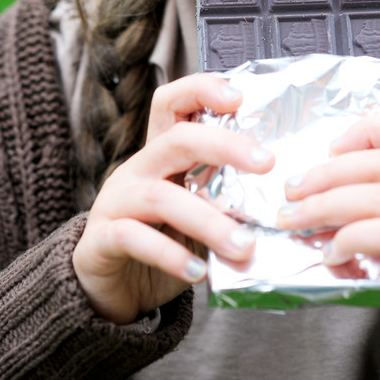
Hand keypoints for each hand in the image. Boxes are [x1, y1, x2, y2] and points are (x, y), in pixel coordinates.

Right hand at [72, 73, 273, 323]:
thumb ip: (224, 197)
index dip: (201, 90)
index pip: (172, 103)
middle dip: (224, 145)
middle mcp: (137, 168)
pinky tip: (199, 271)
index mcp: (160, 153)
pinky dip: (171, 256)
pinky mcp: (101, 239)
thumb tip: (278, 198)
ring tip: (244, 245)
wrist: (108, 289)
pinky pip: (135, 239)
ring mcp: (115, 201)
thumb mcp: (195, 211)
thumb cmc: (162, 241)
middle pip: (177, 140)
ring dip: (208, 220)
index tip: (239, 98)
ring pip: (161, 197)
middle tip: (266, 163)